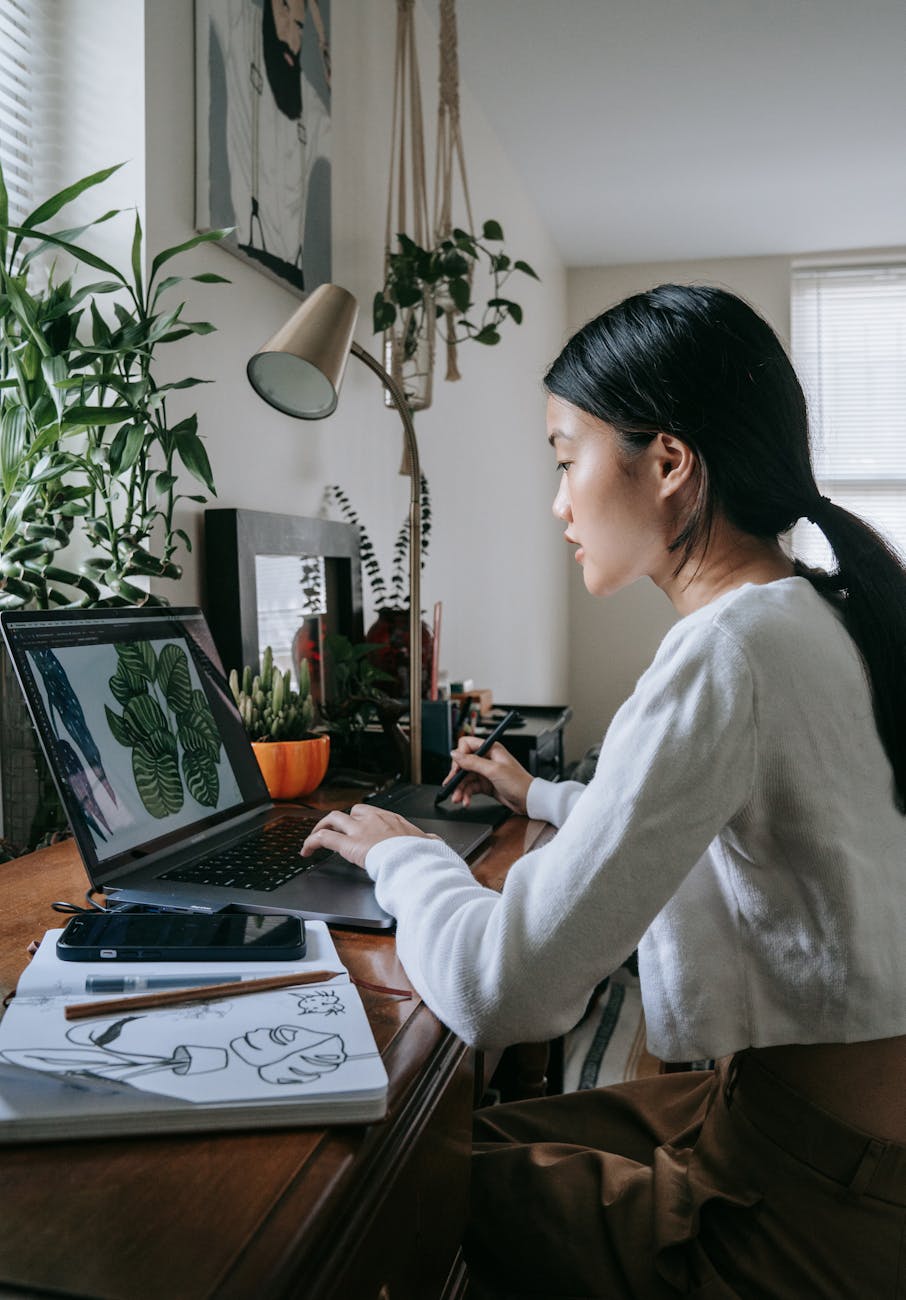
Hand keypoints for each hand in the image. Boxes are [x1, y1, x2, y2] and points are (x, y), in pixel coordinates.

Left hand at [300, 804, 438, 868]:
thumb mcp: (429, 842)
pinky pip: (324, 838)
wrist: (415, 860)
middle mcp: (374, 820)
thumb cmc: (422, 854)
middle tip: (337, 832)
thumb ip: (428, 840)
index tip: (360, 828)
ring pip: (334, 819)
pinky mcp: (348, 844)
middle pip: (352, 812)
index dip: (363, 820)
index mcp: (392, 819)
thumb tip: (434, 841)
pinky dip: (312, 842)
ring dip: (323, 827)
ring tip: (315, 838)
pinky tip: (306, 850)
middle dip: (343, 821)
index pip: (372, 813)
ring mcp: (360, 830)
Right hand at [442, 736, 531, 814]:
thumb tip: (455, 754)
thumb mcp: (493, 770)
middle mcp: (487, 759)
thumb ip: (472, 762)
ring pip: (465, 778)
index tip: (456, 769)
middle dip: (456, 777)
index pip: (466, 745)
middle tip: (451, 786)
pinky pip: (471, 788)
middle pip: (463, 764)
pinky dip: (466, 794)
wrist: (529, 800)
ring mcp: (486, 772)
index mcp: (490, 749)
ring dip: (460, 789)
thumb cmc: (519, 782)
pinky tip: (466, 801)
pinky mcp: (486, 784)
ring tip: (458, 798)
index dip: (459, 756)